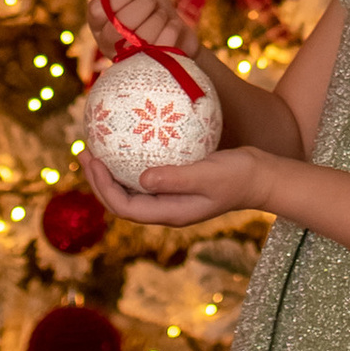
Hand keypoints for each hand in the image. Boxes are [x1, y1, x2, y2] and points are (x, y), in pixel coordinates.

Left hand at [84, 142, 267, 225]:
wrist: (264, 177)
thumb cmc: (240, 176)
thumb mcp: (209, 175)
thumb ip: (177, 178)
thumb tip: (141, 179)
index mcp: (170, 212)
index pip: (125, 207)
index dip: (103, 188)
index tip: (93, 162)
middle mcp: (167, 207)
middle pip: (122, 200)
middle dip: (99, 180)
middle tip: (85, 152)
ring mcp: (173, 196)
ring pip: (132, 188)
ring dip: (112, 171)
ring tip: (98, 146)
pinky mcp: (179, 182)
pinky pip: (147, 173)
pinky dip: (132, 160)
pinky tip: (130, 138)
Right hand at [88, 0, 194, 58]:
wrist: (175, 28)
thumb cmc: (149, 7)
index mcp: (98, 22)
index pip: (97, 9)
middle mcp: (107, 43)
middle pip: (119, 24)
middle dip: (143, 5)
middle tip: (151, 1)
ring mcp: (128, 57)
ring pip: (141, 37)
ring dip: (158, 17)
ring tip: (161, 15)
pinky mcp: (150, 66)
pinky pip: (161, 45)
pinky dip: (171, 28)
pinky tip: (171, 26)